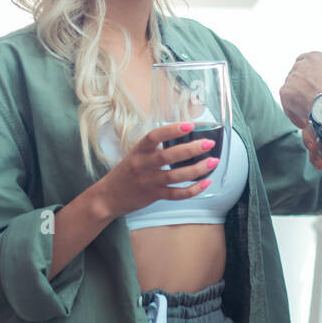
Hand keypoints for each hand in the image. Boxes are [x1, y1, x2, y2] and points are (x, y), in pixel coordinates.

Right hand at [94, 122, 221, 217]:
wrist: (108, 197)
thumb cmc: (127, 172)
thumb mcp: (136, 154)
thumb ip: (155, 147)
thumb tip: (184, 136)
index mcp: (138, 150)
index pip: (154, 136)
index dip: (172, 130)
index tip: (190, 125)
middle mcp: (142, 165)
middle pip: (168, 156)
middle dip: (191, 149)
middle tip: (209, 143)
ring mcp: (148, 182)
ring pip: (175, 176)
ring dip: (197, 169)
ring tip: (213, 162)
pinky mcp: (153, 196)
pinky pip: (176, 194)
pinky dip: (193, 190)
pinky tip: (205, 182)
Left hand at [278, 52, 321, 130]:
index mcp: (314, 57)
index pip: (305, 63)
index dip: (309, 77)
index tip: (315, 88)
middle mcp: (300, 65)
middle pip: (297, 78)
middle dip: (303, 90)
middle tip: (313, 103)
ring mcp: (291, 78)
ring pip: (292, 91)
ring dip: (299, 103)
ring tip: (310, 113)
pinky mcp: (285, 92)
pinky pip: (286, 104)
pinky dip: (294, 114)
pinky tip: (305, 121)